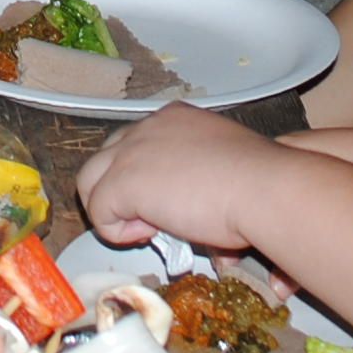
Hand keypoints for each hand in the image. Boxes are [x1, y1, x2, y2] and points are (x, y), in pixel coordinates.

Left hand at [76, 104, 275, 254]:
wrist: (263, 189)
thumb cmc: (259, 183)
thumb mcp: (222, 169)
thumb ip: (198, 180)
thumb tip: (201, 214)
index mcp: (174, 118)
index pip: (136, 145)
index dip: (146, 178)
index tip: (170, 201)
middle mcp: (148, 126)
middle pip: (105, 158)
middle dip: (119, 191)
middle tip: (152, 219)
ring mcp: (132, 151)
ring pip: (89, 181)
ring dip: (111, 210)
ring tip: (145, 228)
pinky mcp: (123, 181)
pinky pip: (98, 211)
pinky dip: (116, 231)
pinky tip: (148, 234)